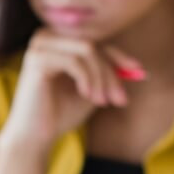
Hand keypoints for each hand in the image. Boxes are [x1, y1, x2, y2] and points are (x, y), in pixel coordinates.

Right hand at [0, 29, 142, 153]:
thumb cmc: (60, 114)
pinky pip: (74, 60)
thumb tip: (137, 68)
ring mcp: (40, 45)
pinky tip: (87, 96)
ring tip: (102, 101)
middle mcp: (47, 35)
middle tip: (119, 99)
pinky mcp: (37, 58)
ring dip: (101, 77)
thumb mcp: (92, 90)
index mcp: (58, 40)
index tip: (139, 72)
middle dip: (111, 72)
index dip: (120, 56)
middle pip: (93, 43)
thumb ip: (109, 76)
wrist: (34, 137)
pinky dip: (87, 79)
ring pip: (87, 49)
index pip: (96, 41)